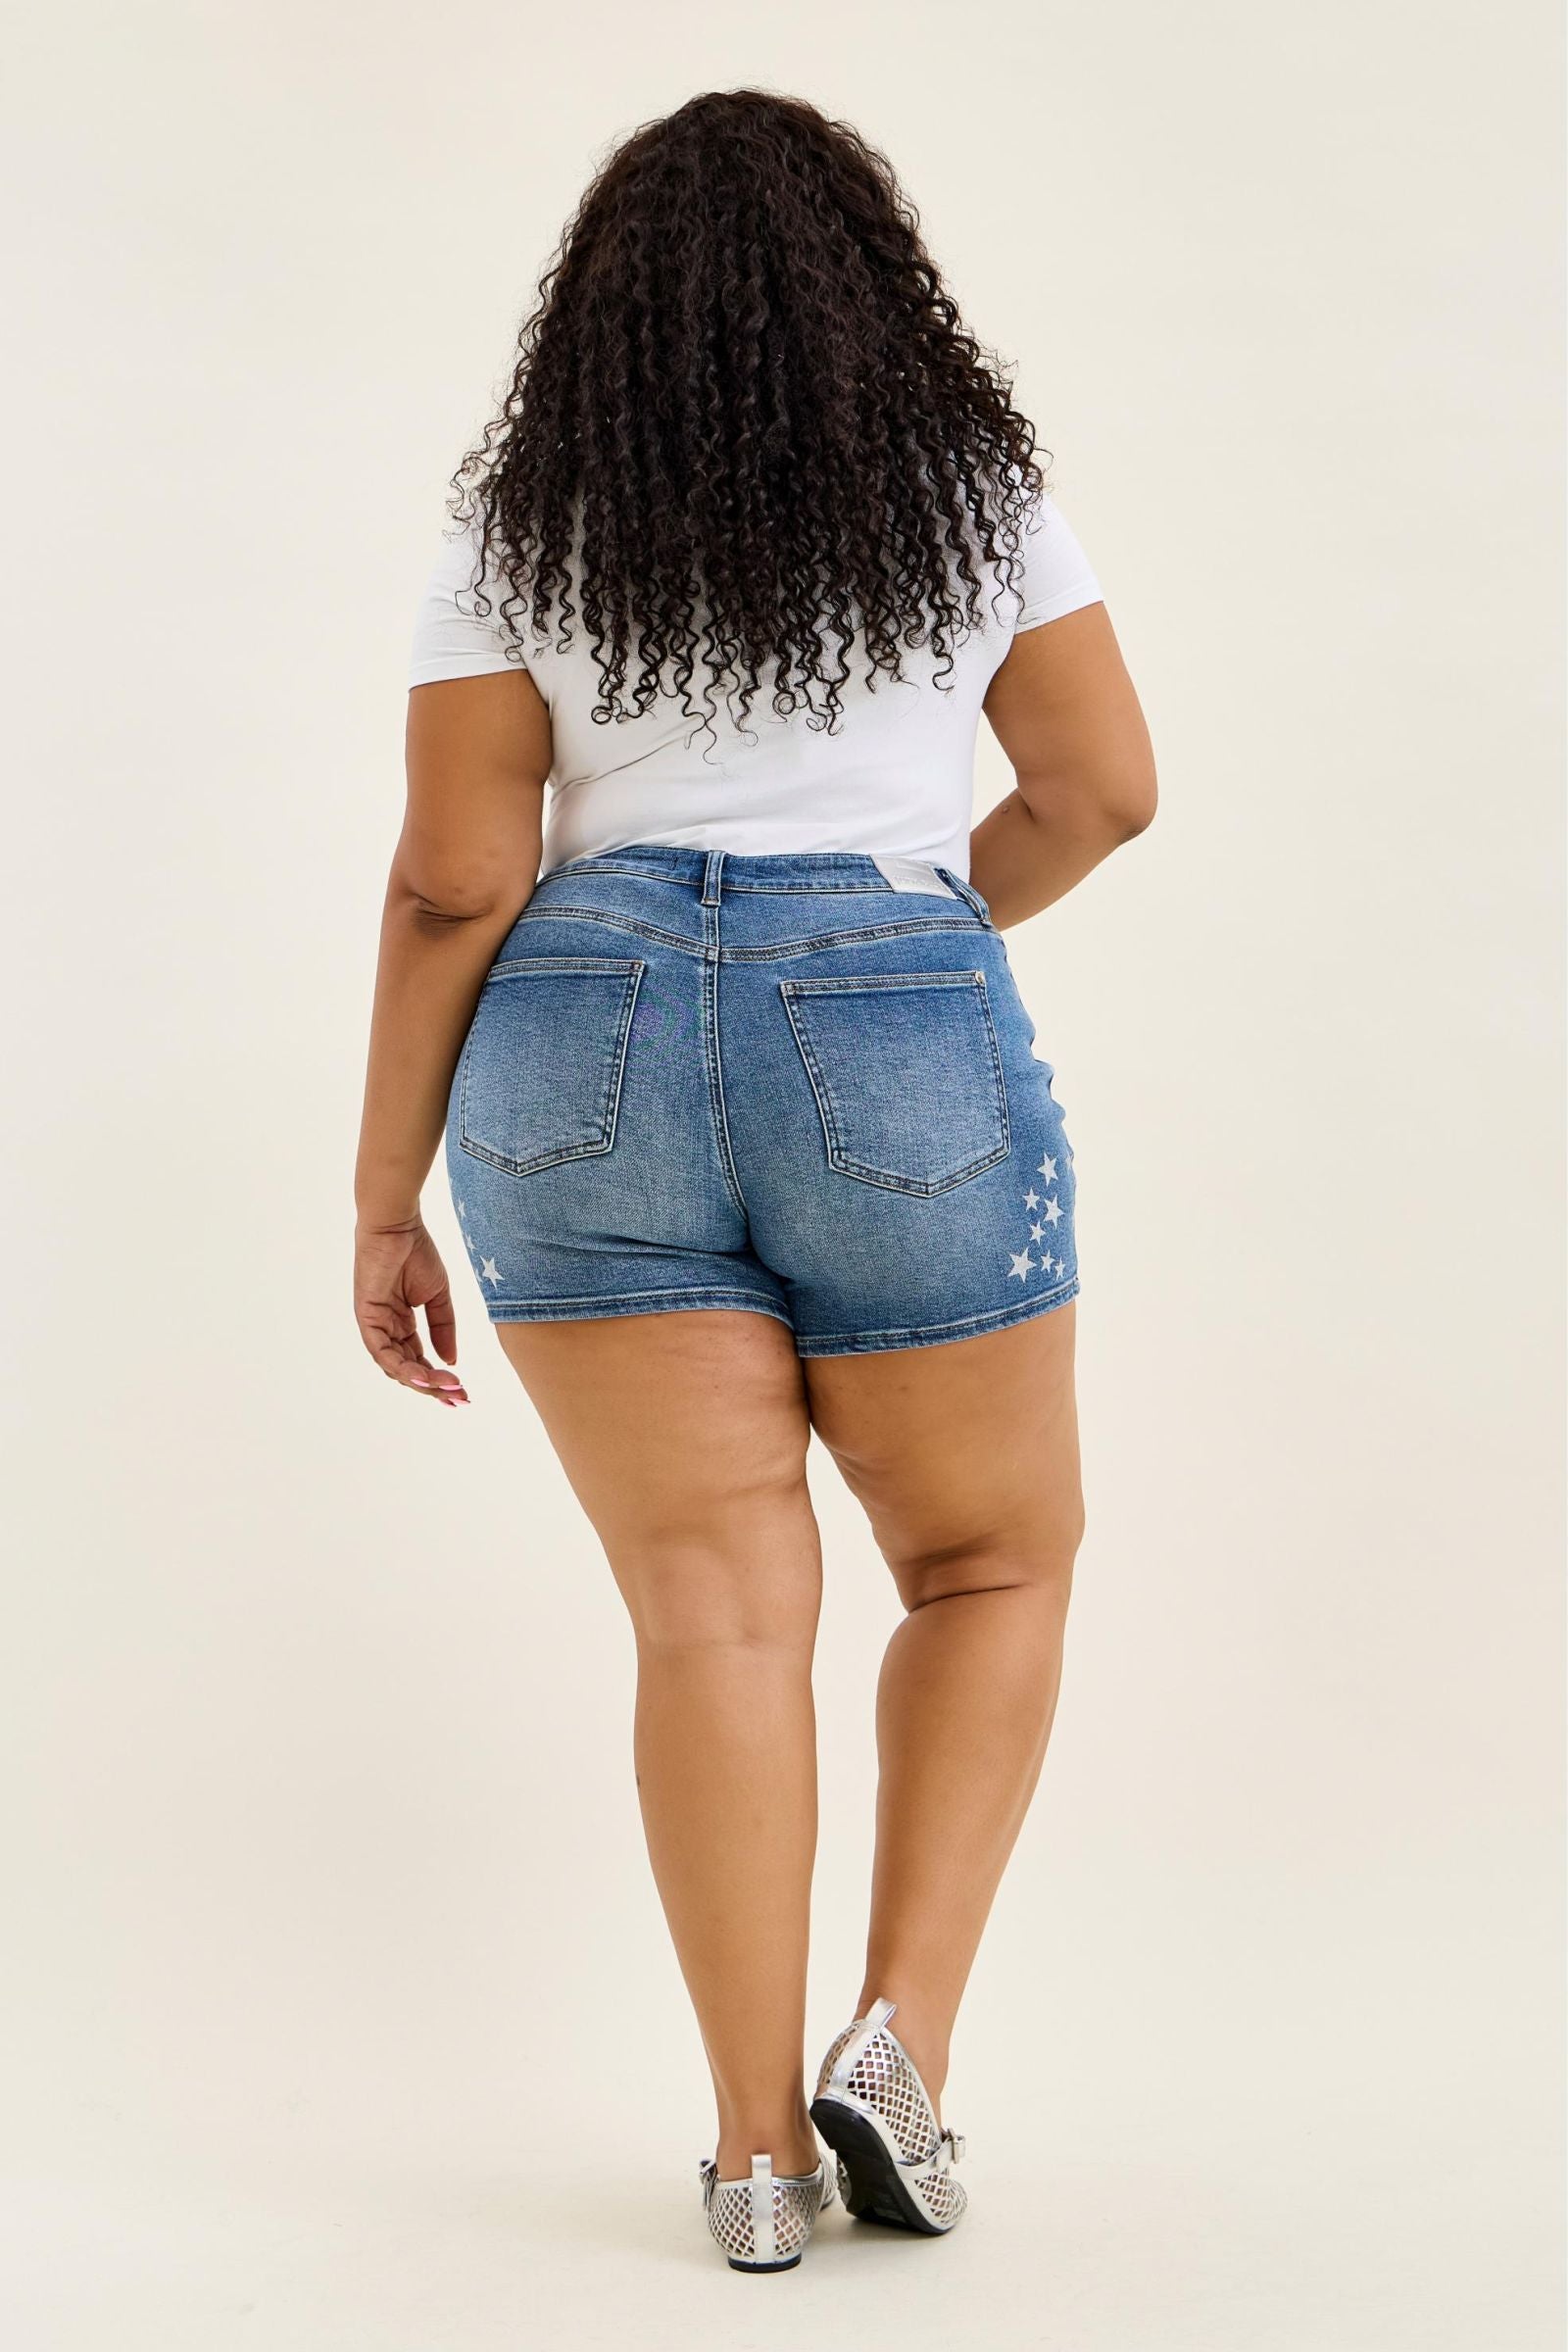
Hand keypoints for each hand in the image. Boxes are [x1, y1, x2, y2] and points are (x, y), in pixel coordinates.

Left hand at [353, 1217, 468, 1405]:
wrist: (398, 1225)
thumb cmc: (416, 1252)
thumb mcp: (438, 1297)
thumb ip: (443, 1328)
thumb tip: (451, 1361)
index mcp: (400, 1324)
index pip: (418, 1360)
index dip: (438, 1379)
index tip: (463, 1393)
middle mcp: (386, 1329)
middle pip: (407, 1369)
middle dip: (434, 1387)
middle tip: (460, 1397)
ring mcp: (374, 1325)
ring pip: (395, 1367)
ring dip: (422, 1382)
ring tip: (448, 1388)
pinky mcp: (366, 1317)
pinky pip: (382, 1352)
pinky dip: (402, 1367)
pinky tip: (425, 1377)